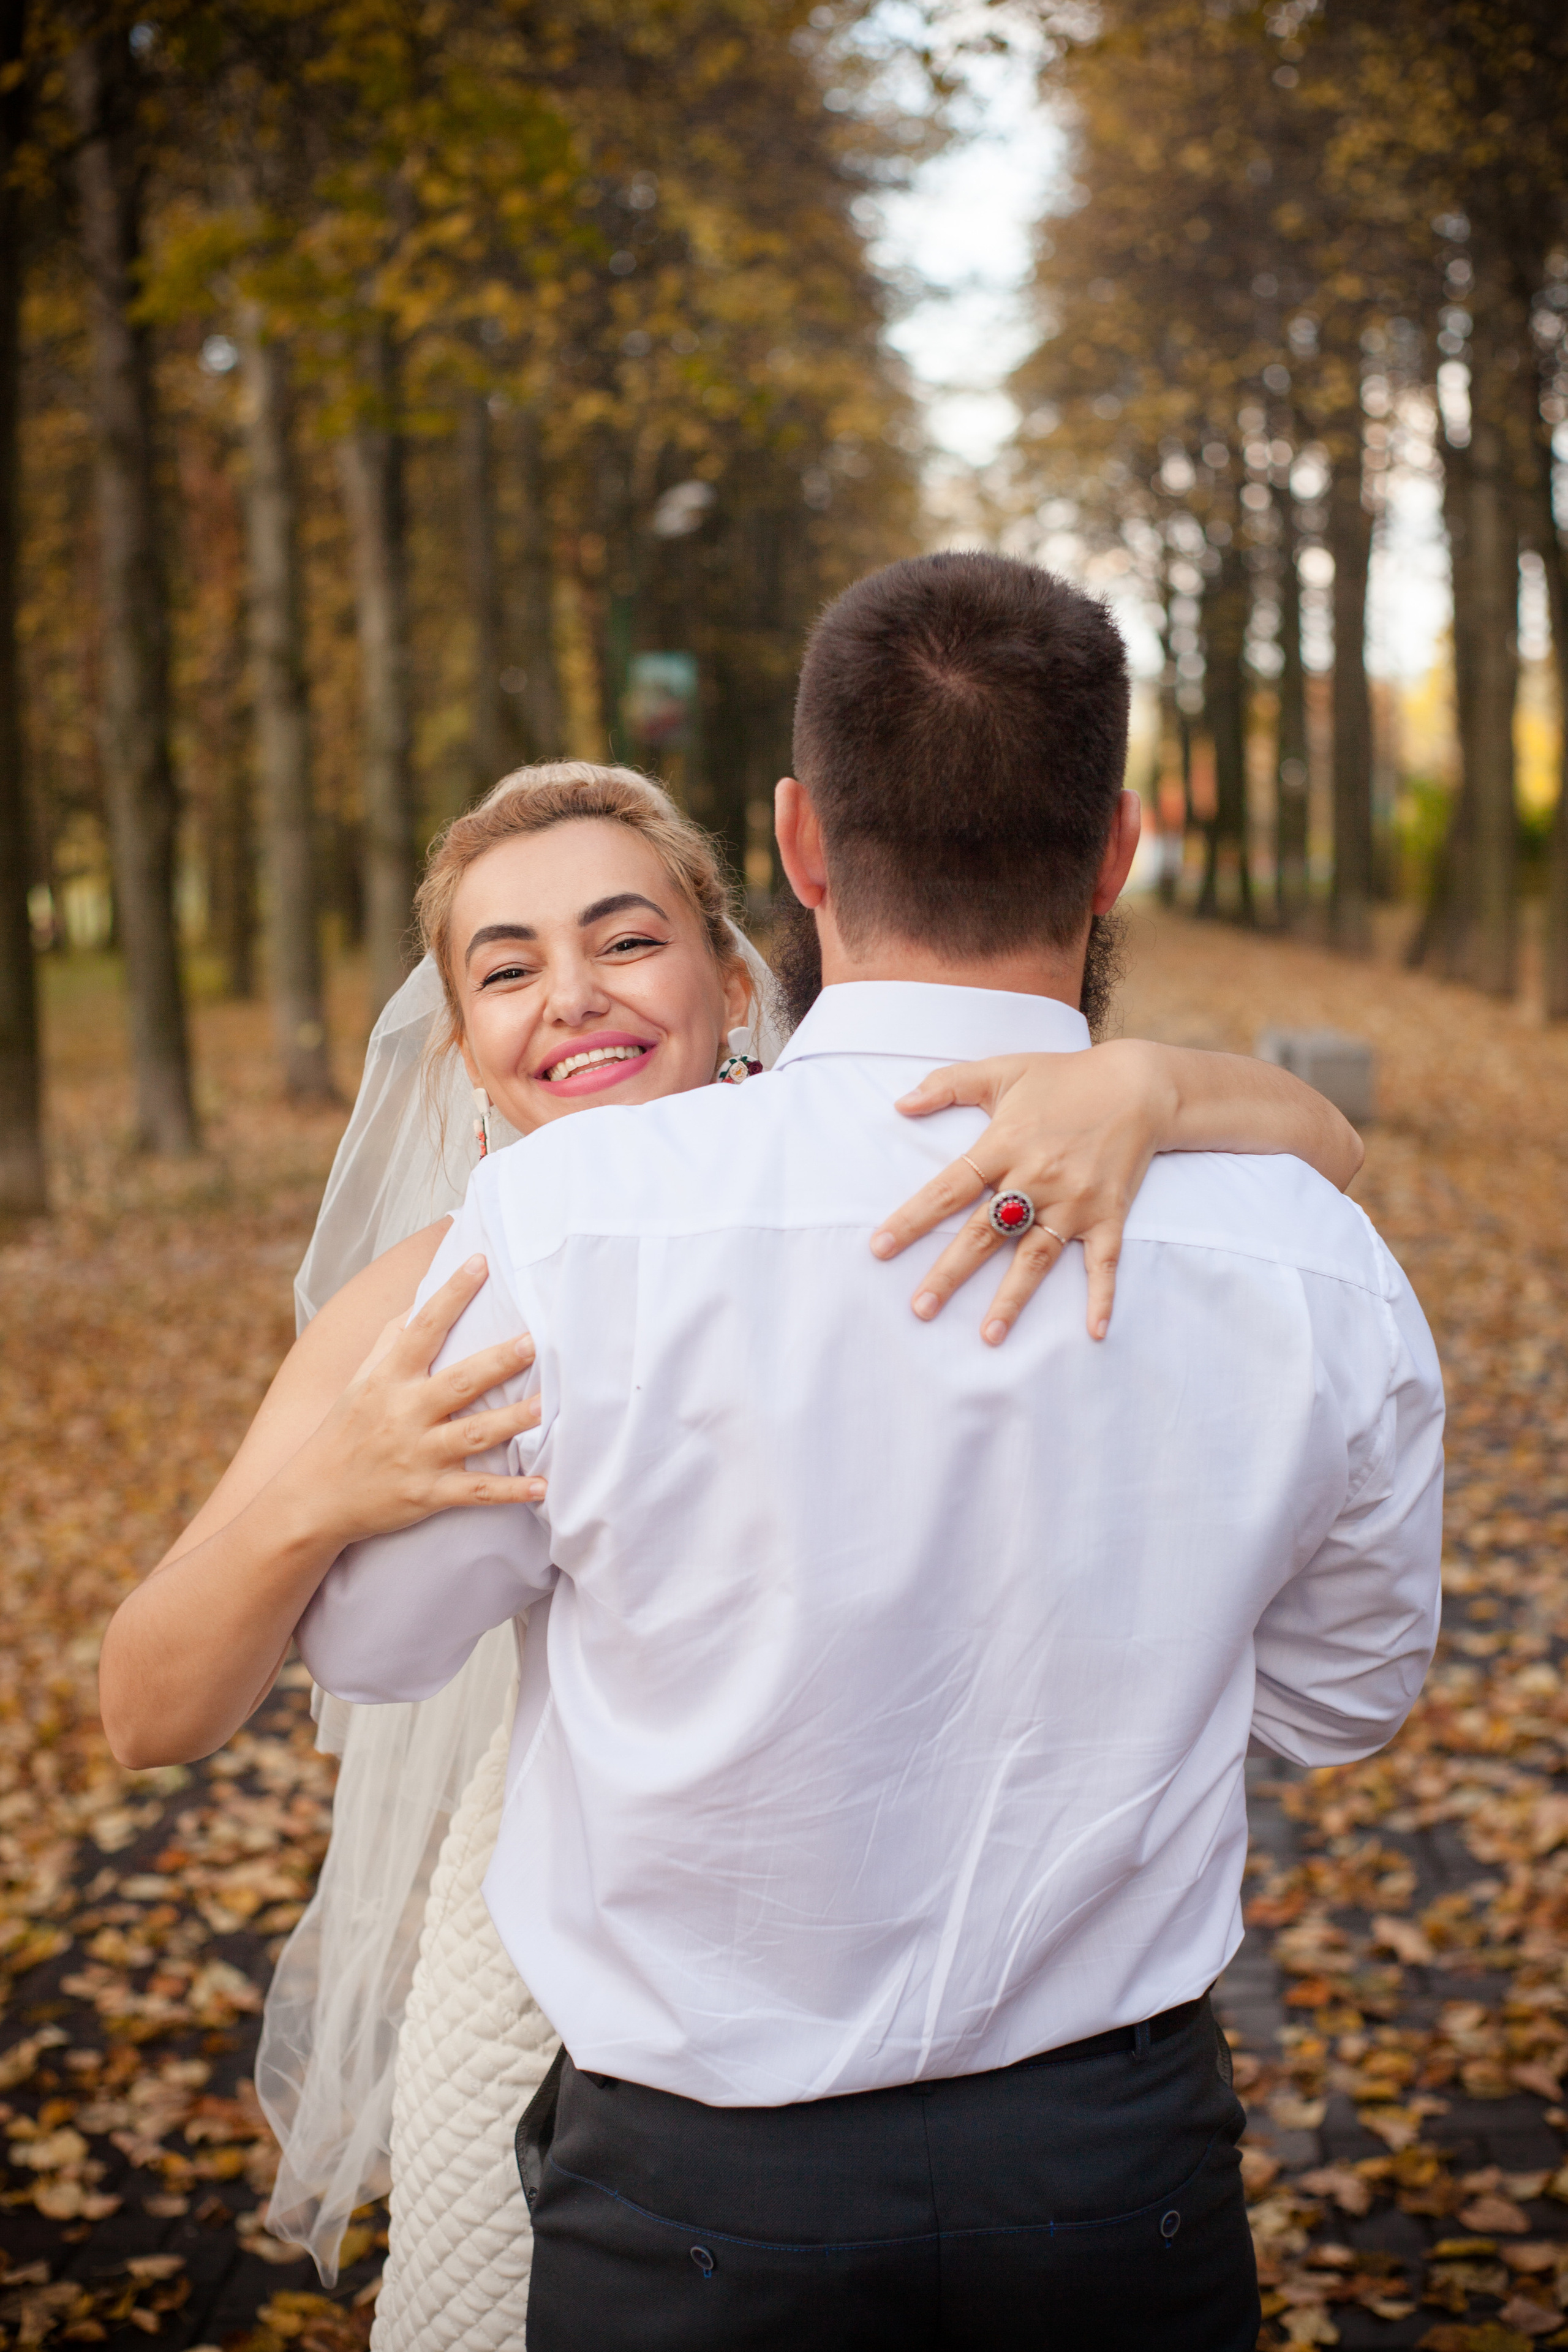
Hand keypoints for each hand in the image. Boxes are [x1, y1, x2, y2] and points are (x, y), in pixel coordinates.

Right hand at [298, 1254, 545, 1545]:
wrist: (315, 1499)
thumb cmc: (344, 1431)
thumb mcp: (360, 1381)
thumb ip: (390, 1342)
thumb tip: (417, 1302)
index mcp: (389, 1379)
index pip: (423, 1328)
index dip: (452, 1294)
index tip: (480, 1262)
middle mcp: (404, 1413)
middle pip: (459, 1382)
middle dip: (496, 1362)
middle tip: (533, 1342)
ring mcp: (418, 1455)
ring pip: (472, 1435)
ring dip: (511, 1422)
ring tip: (546, 1407)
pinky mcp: (428, 1494)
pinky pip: (476, 1492)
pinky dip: (510, 1492)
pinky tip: (543, 1486)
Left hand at [870, 1042, 1172, 1344]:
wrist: (1139, 1085)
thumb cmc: (1064, 1077)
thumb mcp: (1003, 1070)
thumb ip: (948, 1084)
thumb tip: (900, 1103)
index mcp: (1004, 1144)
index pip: (948, 1188)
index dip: (912, 1219)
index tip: (880, 1248)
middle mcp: (1036, 1178)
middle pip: (984, 1234)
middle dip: (950, 1274)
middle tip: (920, 1309)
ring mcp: (1075, 1201)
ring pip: (1036, 1258)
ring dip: (1012, 1298)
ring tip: (988, 1335)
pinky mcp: (1109, 1214)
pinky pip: (1104, 1262)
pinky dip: (1102, 1296)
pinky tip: (1095, 1331)